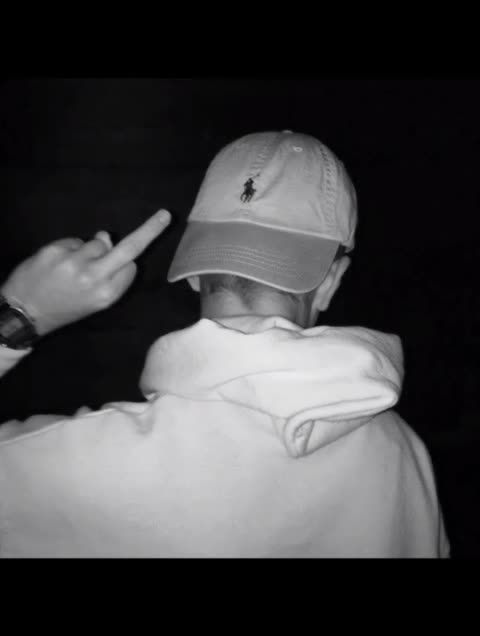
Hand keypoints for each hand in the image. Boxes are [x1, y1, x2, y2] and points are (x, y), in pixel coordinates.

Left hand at [0, 209, 170, 335]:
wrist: (25, 312)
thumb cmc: (64, 308)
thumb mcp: (93, 303)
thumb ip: (108, 275)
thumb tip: (107, 239)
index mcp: (107, 295)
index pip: (131, 267)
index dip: (126, 265)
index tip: (124, 265)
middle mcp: (95, 278)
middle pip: (129, 248)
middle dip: (149, 230)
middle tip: (165, 215)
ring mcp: (75, 262)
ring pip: (97, 242)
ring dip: (90, 250)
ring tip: (71, 268)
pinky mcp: (56, 250)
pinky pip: (75, 241)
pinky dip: (70, 249)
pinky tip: (59, 263)